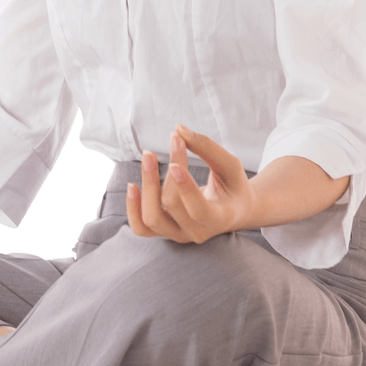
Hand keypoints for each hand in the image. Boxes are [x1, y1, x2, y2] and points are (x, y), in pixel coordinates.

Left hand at [125, 124, 254, 243]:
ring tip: (148, 157)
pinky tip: (133, 185)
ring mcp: (179, 235)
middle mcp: (198, 232)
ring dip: (146, 187)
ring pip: (152, 220)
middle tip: (172, 141)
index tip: (174, 164)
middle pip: (171, 205)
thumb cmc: (232, 185)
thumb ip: (207, 148)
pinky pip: (141, 228)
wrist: (233, 211)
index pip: (199, 209)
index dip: (185, 188)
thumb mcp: (230, 165)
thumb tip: (179, 130)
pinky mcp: (164, 232)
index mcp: (220, 218)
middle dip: (166, 173)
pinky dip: (133, 208)